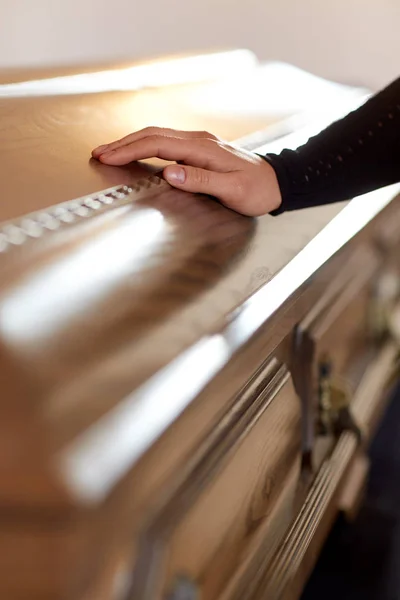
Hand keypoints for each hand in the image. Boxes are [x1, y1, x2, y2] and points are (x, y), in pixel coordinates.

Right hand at [92, 128, 281, 216]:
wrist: (276, 183)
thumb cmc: (256, 191)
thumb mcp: (232, 191)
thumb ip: (201, 181)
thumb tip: (169, 173)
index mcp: (202, 148)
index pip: (157, 144)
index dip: (129, 150)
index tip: (108, 157)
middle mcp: (198, 140)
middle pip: (152, 135)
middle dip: (122, 143)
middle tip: (98, 153)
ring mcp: (198, 143)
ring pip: (157, 136)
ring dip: (131, 142)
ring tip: (109, 152)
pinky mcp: (199, 149)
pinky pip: (165, 142)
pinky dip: (145, 146)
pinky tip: (136, 152)